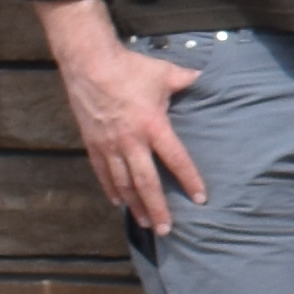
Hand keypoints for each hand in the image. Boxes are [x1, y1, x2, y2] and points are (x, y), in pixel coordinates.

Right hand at [49, 19, 208, 235]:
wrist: (88, 63)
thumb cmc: (129, 67)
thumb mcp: (164, 73)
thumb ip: (187, 80)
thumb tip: (206, 77)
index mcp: (153, 125)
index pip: (176, 159)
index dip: (189, 180)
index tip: (200, 198)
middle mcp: (130, 141)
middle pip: (146, 182)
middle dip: (157, 208)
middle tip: (166, 229)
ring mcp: (109, 145)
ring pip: (123, 183)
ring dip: (135, 205)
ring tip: (146, 223)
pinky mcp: (92, 143)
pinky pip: (103, 173)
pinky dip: (112, 189)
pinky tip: (119, 202)